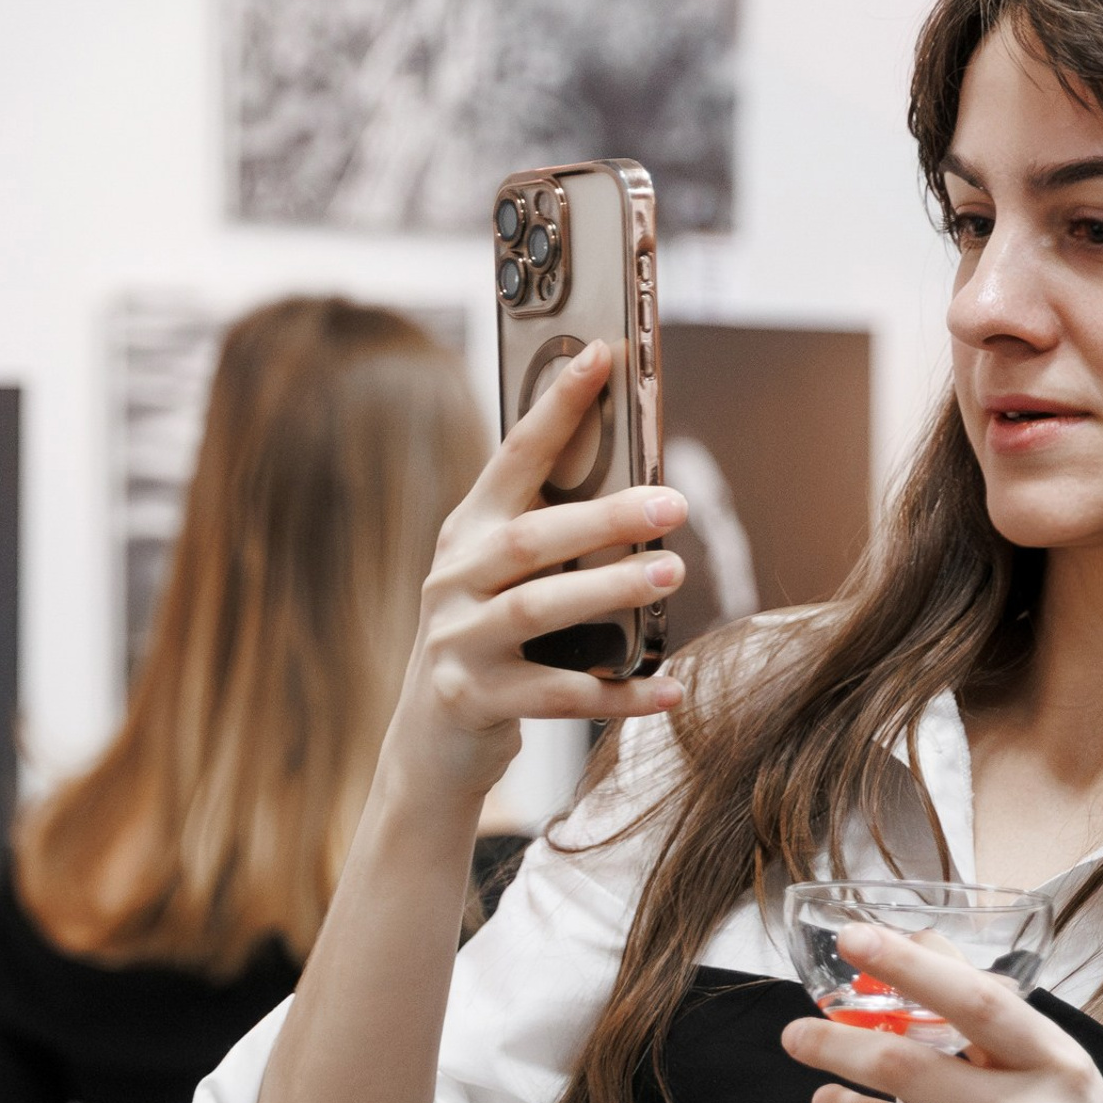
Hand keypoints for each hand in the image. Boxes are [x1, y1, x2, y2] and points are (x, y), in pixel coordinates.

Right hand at [381, 338, 690, 809]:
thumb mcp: (500, 582)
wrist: (429, 745)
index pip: (513, 458)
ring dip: (611, 592)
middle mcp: (453, 581)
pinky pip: (559, 695)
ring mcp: (459, 643)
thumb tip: (642, 489)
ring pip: (539, 610)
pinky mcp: (474, 702)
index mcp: (466, 534)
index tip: (602, 358)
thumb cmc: (487, 646)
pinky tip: (671, 687)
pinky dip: (619, 692)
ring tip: (673, 574)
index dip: (555, 408)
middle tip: (673, 504)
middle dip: (604, 517)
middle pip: (532, 538)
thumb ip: (548, 538)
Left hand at [778, 921, 1102, 1102]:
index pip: (976, 1002)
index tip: (854, 938)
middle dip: (837, 1045)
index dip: (909, 966)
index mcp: (1060, 1066)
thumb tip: (922, 944)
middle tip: (797, 1036)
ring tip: (823, 1101)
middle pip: (909, 1068)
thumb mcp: (1066, 1078)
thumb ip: (994, 1017)